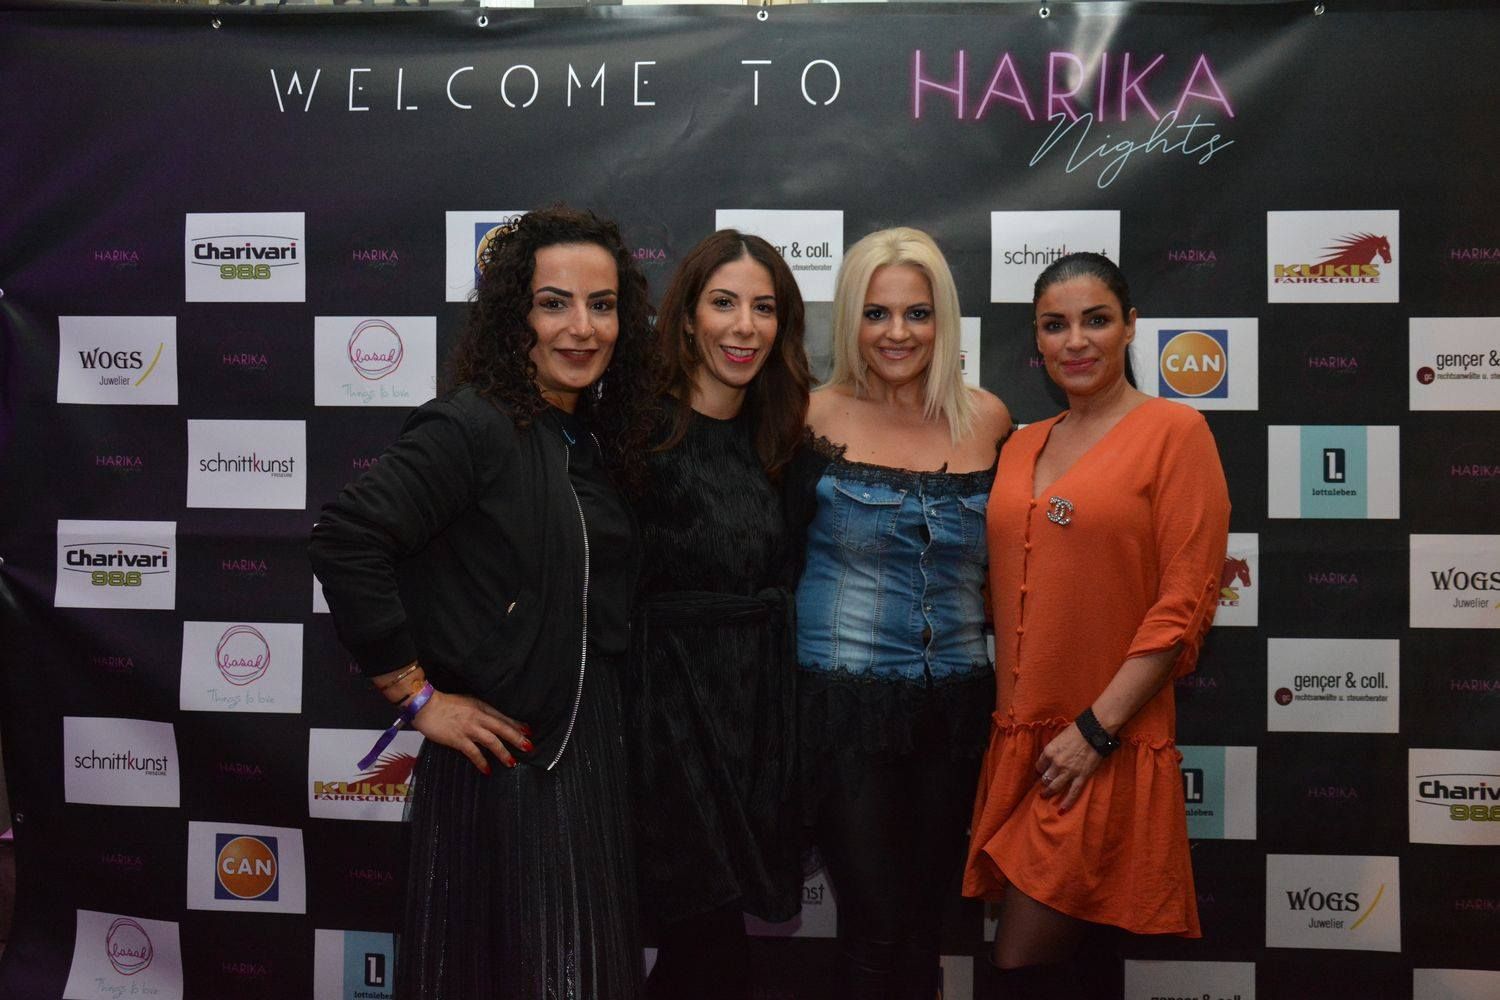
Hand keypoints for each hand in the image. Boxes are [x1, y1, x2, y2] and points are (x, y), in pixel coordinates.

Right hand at [409, 689, 531, 773]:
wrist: (425, 705)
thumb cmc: (445, 703)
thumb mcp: (468, 702)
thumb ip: (480, 710)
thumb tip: (491, 720)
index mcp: (481, 706)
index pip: (503, 717)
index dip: (516, 725)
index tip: (529, 731)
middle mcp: (478, 717)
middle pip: (502, 728)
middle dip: (517, 738)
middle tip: (529, 747)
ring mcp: (469, 728)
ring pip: (492, 741)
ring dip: (503, 752)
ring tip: (512, 762)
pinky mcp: (458, 739)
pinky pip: (474, 752)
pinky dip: (482, 761)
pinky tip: (488, 770)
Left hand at [1034, 723, 1104, 812]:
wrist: (1094, 731)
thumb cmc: (1077, 731)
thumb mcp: (1059, 738)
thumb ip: (1054, 750)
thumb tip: (1051, 758)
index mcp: (1049, 752)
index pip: (1039, 766)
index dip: (1041, 769)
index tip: (1043, 771)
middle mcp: (1056, 763)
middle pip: (1045, 778)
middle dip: (1044, 782)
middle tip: (1044, 785)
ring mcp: (1068, 772)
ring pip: (1055, 787)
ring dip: (1048, 793)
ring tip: (1044, 796)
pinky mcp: (1081, 777)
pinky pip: (1072, 793)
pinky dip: (1067, 803)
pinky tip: (1061, 810)